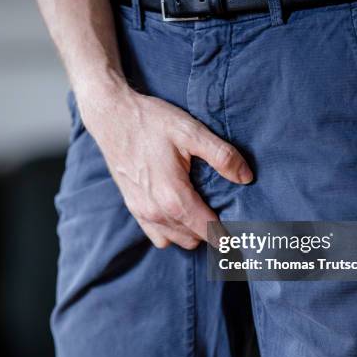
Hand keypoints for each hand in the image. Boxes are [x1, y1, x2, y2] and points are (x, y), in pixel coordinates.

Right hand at [79, 86, 252, 249]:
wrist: (110, 116)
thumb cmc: (151, 121)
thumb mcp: (191, 131)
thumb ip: (222, 156)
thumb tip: (246, 178)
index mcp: (173, 197)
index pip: (209, 231)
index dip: (229, 234)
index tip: (244, 230)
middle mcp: (156, 212)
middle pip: (195, 239)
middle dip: (212, 231)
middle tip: (226, 211)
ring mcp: (142, 212)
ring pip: (177, 240)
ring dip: (192, 232)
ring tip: (204, 210)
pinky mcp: (133, 208)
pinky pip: (158, 236)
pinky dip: (172, 231)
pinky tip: (180, 210)